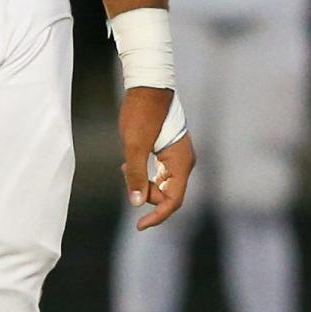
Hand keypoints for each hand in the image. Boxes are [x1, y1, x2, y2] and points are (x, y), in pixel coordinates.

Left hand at [118, 87, 194, 230]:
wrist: (147, 86)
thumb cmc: (141, 113)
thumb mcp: (134, 146)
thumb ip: (136, 175)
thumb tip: (136, 203)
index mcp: (181, 163)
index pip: (173, 201)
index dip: (157, 216)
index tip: (139, 225)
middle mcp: (184, 162)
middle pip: (168, 194)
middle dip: (146, 193)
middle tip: (125, 173)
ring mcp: (179, 156)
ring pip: (163, 184)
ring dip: (144, 183)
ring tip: (126, 167)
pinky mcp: (171, 150)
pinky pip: (161, 173)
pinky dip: (146, 174)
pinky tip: (130, 164)